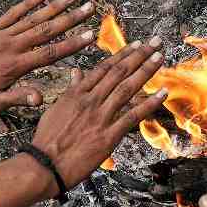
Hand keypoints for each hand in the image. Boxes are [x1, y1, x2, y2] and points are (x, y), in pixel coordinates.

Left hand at [0, 0, 94, 112]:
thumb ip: (17, 98)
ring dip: (54, 6)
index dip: (72, 44)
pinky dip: (27, 3)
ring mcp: (2, 35)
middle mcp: (11, 46)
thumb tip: (40, 98)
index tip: (90, 35)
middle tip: (90, 7)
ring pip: (33, 18)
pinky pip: (12, 13)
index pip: (50, 53)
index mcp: (15, 65)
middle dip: (71, 18)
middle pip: (47, 30)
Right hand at [31, 38, 166, 190]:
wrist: (44, 164)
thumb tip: (76, 72)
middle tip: (154, 43)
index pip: (104, 68)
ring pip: (126, 89)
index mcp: (77, 93)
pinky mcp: (108, 135)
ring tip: (159, 58)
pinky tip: (162, 94)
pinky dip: (149, 104)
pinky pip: (132, 116)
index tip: (136, 44)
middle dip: (139, 55)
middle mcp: (90, 101)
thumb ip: (71, 89)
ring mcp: (100, 117)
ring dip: (145, 71)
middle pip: (119, 73)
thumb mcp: (57, 108)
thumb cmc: (48, 139)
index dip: (122, 54)